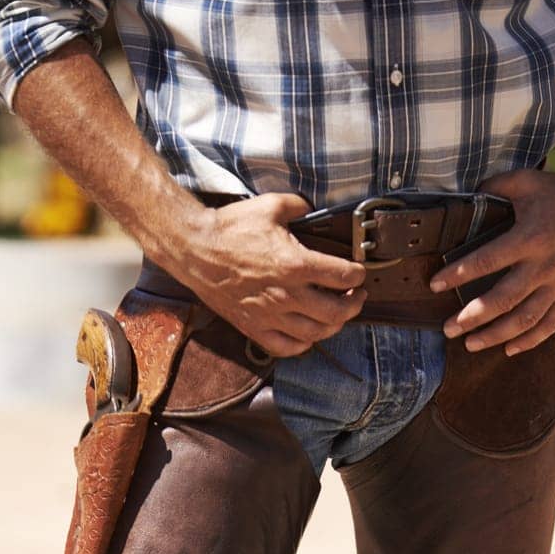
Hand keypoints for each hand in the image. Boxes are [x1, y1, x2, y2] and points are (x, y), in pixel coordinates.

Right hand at [178, 193, 366, 357]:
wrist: (195, 250)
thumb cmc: (230, 229)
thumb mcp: (269, 206)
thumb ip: (298, 207)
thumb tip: (311, 209)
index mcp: (295, 264)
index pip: (342, 276)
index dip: (358, 274)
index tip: (359, 272)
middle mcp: (287, 295)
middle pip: (337, 312)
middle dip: (354, 304)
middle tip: (357, 296)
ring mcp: (271, 315)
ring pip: (316, 333)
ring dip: (334, 326)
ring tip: (337, 315)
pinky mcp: (254, 327)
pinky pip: (287, 347)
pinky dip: (303, 344)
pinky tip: (308, 335)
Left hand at [429, 168, 554, 354]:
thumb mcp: (526, 181)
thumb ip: (494, 187)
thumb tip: (466, 197)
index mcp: (529, 238)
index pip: (487, 260)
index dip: (458, 275)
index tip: (434, 286)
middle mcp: (543, 265)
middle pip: (503, 299)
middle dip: (472, 317)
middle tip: (447, 329)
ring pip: (525, 319)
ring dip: (496, 335)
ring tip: (470, 344)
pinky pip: (550, 324)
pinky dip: (530, 340)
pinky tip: (508, 349)